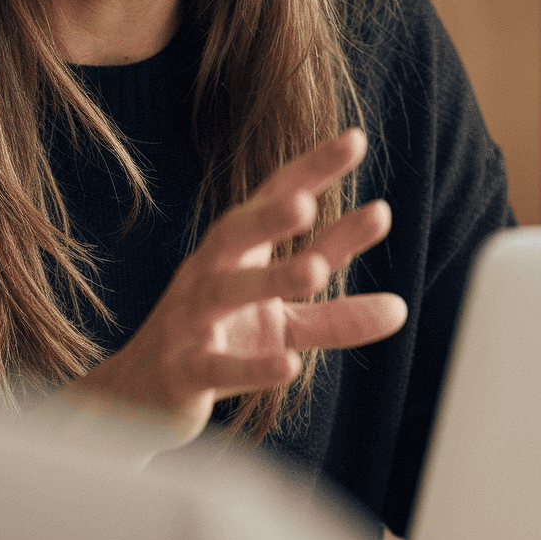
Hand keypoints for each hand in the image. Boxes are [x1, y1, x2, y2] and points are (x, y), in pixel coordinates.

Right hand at [63, 128, 406, 443]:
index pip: (275, 198)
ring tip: (315, 270)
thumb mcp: (281, 323)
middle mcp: (209, 274)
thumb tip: (401, 309)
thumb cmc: (218, 341)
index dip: (311, 169)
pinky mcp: (184, 373)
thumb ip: (337, 315)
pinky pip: (217, 367)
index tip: (355, 140)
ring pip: (225, 293)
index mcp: (236, 251)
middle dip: (269, 215)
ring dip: (268, 278)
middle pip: (236, 233)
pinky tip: (289, 366)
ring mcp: (190, 321)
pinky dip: (252, 366)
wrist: (139, 398)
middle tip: (308, 201)